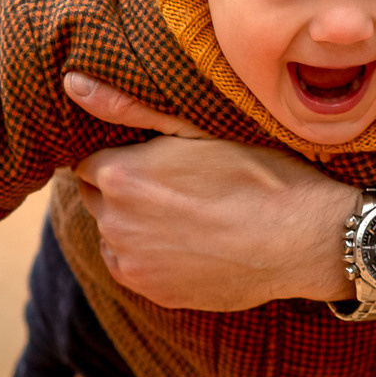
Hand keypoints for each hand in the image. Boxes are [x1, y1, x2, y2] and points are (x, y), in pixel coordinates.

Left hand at [67, 73, 355, 308]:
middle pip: (97, 198)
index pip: (88, 161)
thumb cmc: (257, 171)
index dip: (121, 156)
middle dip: (123, 188)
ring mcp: (133, 263)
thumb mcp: (195, 127)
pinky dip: (148, 253)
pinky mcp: (153, 292)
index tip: (153, 157)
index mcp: (121, 175)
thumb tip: (72, 84)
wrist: (303, 237)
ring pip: (113, 233)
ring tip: (186, 213)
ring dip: (133, 222)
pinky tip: (188, 241)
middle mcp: (115, 223)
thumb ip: (127, 106)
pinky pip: (131, 266)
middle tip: (174, 183)